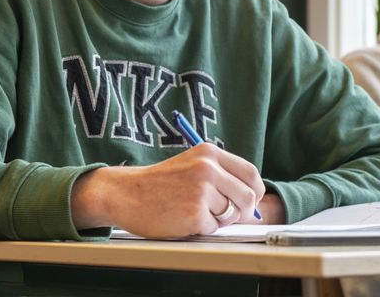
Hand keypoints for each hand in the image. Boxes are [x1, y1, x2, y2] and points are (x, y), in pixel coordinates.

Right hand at [71, 143, 264, 237]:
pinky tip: (183, 218)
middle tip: (227, 215)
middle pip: (248, 197)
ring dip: (218, 219)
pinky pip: (213, 227)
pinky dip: (201, 228)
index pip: (250, 173)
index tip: (248, 201)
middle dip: (242, 211)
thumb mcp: (191, 165)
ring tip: (194, 211)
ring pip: (231, 214)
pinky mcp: (195, 213)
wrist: (126, 194)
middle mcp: (208, 168)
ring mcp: (202, 191)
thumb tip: (252, 199)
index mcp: (209, 153)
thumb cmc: (158, 183)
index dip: (253, 191)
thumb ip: (220, 175)